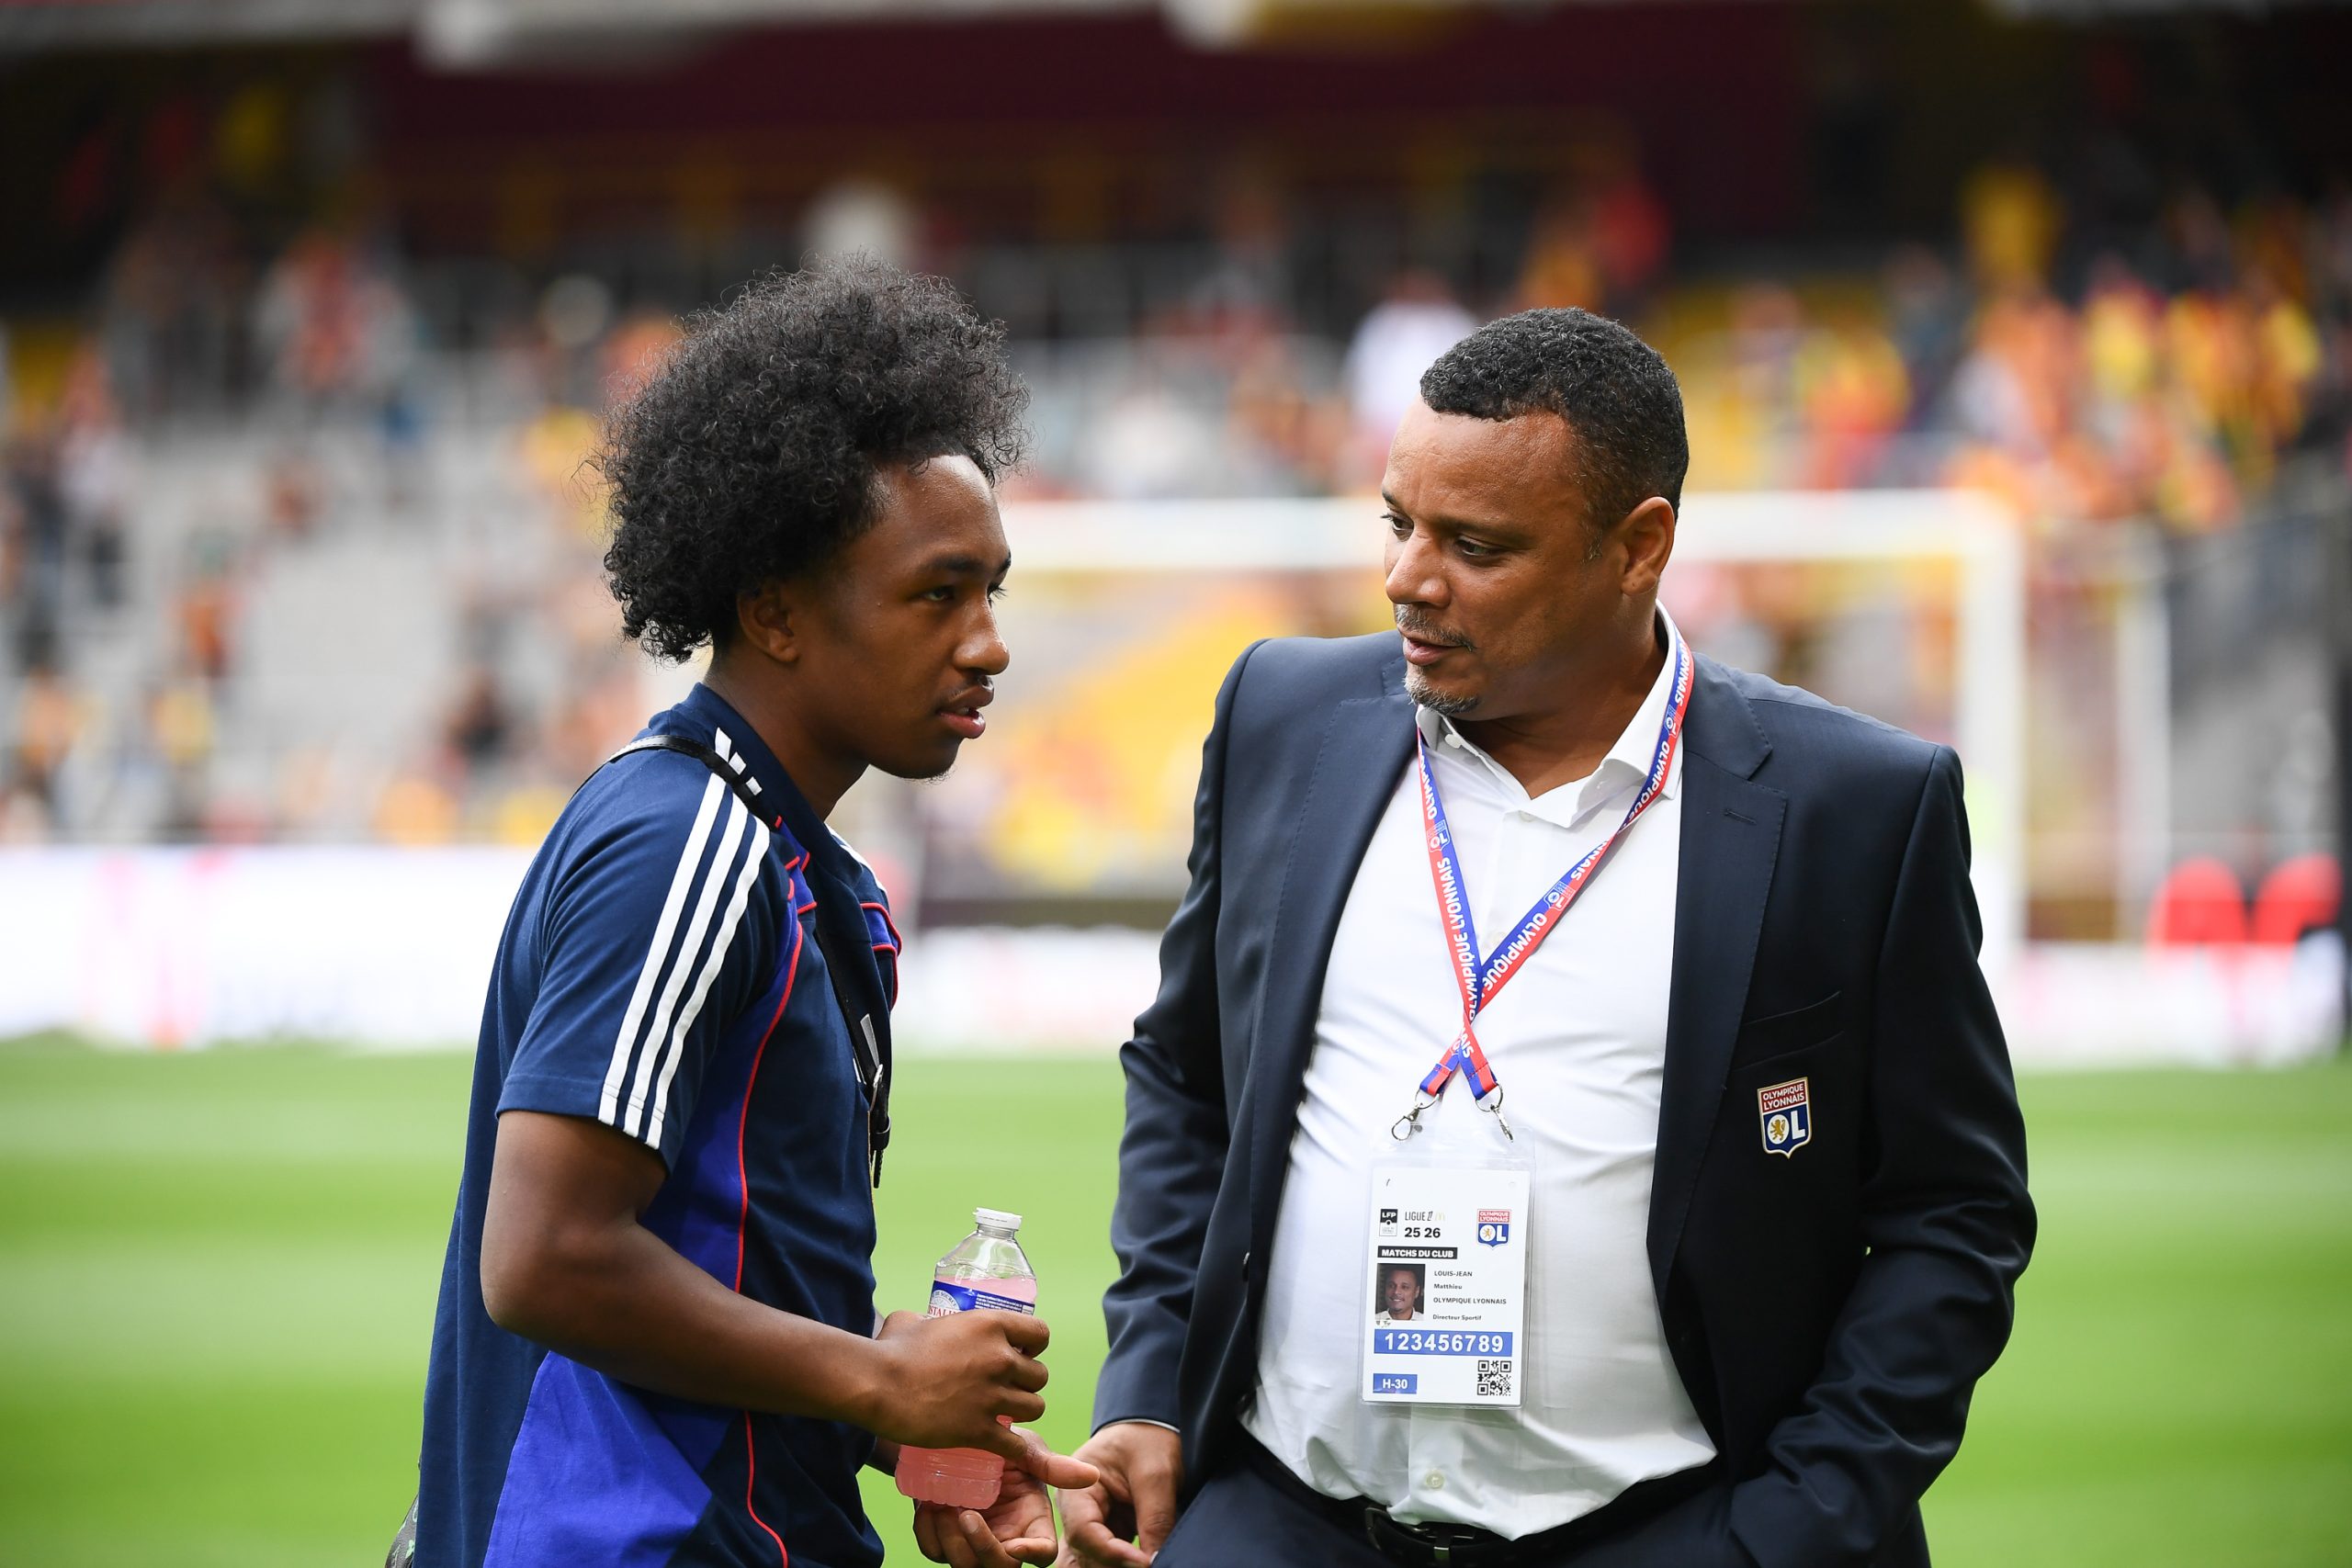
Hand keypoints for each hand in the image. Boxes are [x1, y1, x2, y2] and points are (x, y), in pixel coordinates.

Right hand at [866, 1310, 1053, 1462]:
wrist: (877, 1384)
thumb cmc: (890, 1349)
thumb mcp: (913, 1320)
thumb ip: (927, 1319)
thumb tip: (921, 1323)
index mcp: (990, 1325)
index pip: (1040, 1334)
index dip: (1033, 1346)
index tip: (1021, 1354)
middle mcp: (1000, 1358)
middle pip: (1040, 1376)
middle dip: (1026, 1383)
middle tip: (1006, 1389)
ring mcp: (992, 1396)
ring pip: (1034, 1408)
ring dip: (1022, 1413)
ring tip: (1005, 1415)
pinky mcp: (980, 1430)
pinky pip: (1016, 1445)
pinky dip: (1014, 1449)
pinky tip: (1005, 1447)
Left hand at [912, 1429, 1097, 1567]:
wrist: (957, 1430)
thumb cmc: (1001, 1439)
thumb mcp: (1026, 1448)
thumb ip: (1051, 1465)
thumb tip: (1092, 1475)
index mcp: (1032, 1520)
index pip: (1042, 1553)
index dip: (1031, 1554)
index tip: (1014, 1544)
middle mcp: (1005, 1537)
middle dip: (981, 1549)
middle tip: (965, 1515)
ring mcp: (973, 1540)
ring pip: (964, 1566)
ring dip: (950, 1541)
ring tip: (942, 1505)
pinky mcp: (945, 1537)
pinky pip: (934, 1551)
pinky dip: (928, 1533)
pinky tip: (927, 1506)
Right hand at [1055, 1421, 1180, 1567]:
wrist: (1152, 1427)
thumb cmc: (1148, 1440)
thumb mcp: (1157, 1473)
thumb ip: (1155, 1518)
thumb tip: (1156, 1562)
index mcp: (1076, 1490)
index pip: (1084, 1532)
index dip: (1112, 1553)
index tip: (1145, 1562)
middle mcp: (1077, 1513)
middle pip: (1086, 1553)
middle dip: (1113, 1564)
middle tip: (1147, 1563)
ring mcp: (1093, 1525)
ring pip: (1095, 1562)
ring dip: (1118, 1566)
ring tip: (1146, 1560)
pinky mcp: (1111, 1535)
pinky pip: (1110, 1560)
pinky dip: (1124, 1564)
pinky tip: (1141, 1562)